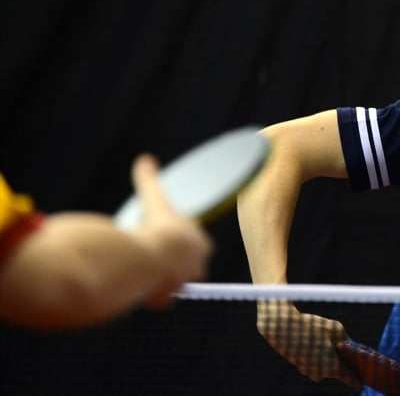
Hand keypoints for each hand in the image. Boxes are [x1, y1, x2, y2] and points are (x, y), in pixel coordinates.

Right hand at [132, 154, 212, 307]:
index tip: (170, 240)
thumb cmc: (154, 226)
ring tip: (149, 273)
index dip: (183, 243)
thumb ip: (148, 180)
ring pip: (175, 282)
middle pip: (190, 266)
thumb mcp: (153, 200)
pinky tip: (142, 289)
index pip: (198, 244)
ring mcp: (183, 282)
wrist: (146, 259)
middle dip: (177, 263)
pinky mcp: (168, 297)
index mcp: (200, 242)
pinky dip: (152, 294)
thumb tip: (144, 158)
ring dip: (165, 280)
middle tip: (160, 258)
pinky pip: (161, 298)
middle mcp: (197, 264)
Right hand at [257, 300, 360, 385]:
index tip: (364, 377)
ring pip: (325, 365)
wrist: (281, 328)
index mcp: (334, 368)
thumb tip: (349, 346)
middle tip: (341, 345)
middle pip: (338, 370)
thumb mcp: (335, 329)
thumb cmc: (311, 328)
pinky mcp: (300, 366)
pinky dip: (316, 353)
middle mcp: (321, 374)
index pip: (352, 380)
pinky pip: (314, 361)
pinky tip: (313, 340)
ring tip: (323, 338)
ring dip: (327, 356)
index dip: (359, 378)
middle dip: (341, 360)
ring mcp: (309, 371)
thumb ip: (346, 340)